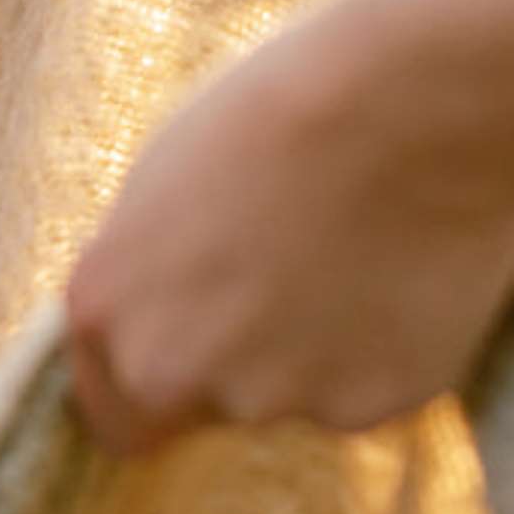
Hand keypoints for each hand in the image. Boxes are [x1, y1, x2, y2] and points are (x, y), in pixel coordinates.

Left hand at [63, 0, 513, 452]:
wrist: (411, 104)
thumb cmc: (284, 111)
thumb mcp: (165, 182)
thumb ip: (148, 276)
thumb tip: (157, 319)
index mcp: (103, 310)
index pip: (115, 408)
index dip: (165, 374)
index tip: (210, 342)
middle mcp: (165, 370)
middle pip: (199, 407)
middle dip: (239, 366)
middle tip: (296, 279)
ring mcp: (263, 399)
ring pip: (289, 397)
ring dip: (316, 350)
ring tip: (359, 254)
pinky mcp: (359, 408)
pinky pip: (366, 389)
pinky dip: (382, 350)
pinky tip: (405, 277)